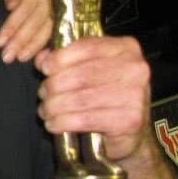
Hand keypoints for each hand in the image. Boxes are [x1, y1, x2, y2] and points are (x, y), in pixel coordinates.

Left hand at [0, 0, 51, 62]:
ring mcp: (57, 5)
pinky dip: (42, 46)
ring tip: (18, 58)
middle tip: (7, 56)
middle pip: (38, 20)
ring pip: (47, 28)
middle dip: (22, 40)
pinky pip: (53, 32)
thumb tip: (12, 6)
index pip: (26, 6)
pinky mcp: (59, 16)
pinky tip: (34, 58)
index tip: (0, 41)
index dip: (13, 25)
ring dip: (32, 46)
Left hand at [34, 36, 150, 161]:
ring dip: (54, 106)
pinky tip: (53, 124)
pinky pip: (85, 119)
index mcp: (126, 48)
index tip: (44, 68)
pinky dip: (62, 122)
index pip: (87, 47)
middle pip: (81, 75)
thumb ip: (66, 58)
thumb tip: (42, 58)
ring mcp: (135, 95)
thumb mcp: (89, 68)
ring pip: (79, 99)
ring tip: (45, 110)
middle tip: (43, 93)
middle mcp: (135, 69)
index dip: (60, 58)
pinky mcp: (129, 120)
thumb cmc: (108, 95)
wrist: (130, 131)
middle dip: (53, 85)